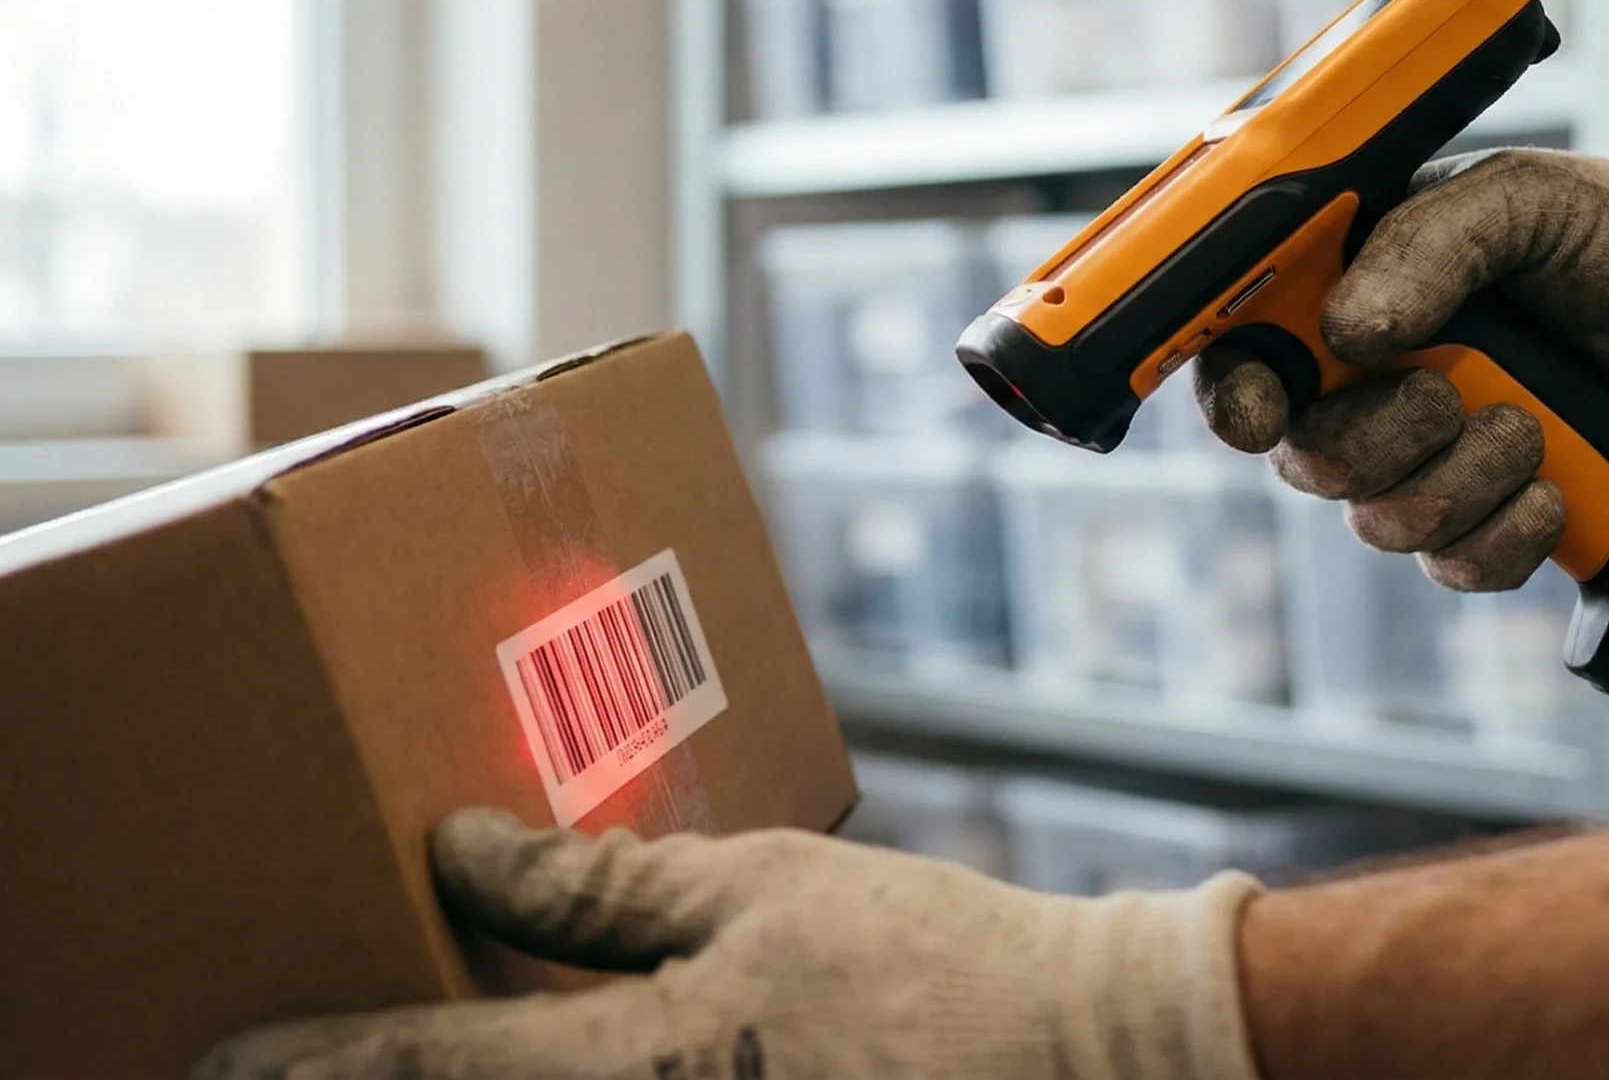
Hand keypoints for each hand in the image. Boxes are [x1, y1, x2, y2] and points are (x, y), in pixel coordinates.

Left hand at [194, 808, 1259, 1079]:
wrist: (1081, 1057)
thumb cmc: (933, 964)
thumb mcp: (764, 890)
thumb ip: (603, 884)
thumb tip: (464, 855)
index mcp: (630, 1071)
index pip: (419, 1067)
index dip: (303, 1056)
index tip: (222, 1047)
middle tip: (289, 1060)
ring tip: (423, 1049)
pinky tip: (556, 1055)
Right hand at [1196, 148, 1608, 590]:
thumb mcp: (1523, 202)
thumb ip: (1429, 245)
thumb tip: (1345, 328)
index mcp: (1350, 292)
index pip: (1247, 358)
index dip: (1236, 397)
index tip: (1266, 412)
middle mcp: (1373, 383)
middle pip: (1309, 458)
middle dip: (1384, 438)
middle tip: (1457, 394)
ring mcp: (1430, 460)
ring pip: (1382, 522)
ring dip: (1463, 484)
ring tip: (1535, 430)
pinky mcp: (1491, 519)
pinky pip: (1457, 566)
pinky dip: (1506, 538)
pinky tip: (1555, 492)